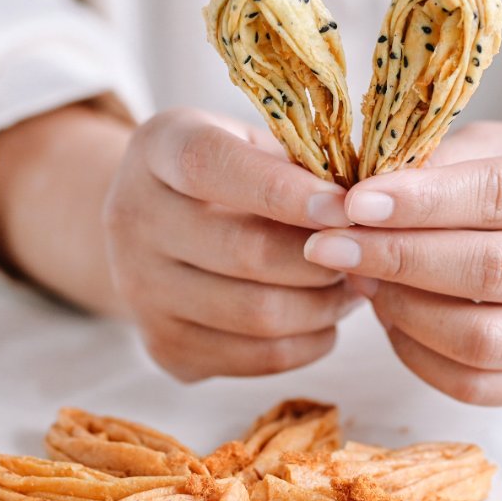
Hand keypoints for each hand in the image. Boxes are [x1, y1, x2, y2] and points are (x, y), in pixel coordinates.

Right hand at [103, 108, 358, 380]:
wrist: (155, 223)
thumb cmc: (229, 173)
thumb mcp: (252, 142)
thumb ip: (300, 163)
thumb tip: (368, 211)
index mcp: (157, 148)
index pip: (212, 166)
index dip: (282, 190)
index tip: (344, 206)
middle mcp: (132, 218)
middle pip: (244, 251)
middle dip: (325, 257)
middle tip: (368, 251)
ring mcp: (140, 290)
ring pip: (258, 314)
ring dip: (325, 304)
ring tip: (353, 284)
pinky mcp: (163, 346)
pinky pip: (256, 359)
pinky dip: (309, 342)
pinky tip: (324, 317)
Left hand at [303, 122, 501, 404]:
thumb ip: (445, 160)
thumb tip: (364, 198)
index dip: (422, 202)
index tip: (354, 203)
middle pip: (489, 271)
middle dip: (396, 257)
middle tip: (328, 245)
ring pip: (480, 340)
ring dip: (401, 309)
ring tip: (361, 277)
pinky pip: (475, 385)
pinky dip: (416, 354)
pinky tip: (390, 316)